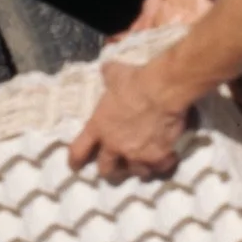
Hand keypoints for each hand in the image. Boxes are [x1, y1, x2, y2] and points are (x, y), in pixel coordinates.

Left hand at [68, 57, 190, 179]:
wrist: (162, 91)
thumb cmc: (135, 81)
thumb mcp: (116, 74)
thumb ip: (109, 75)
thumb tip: (107, 69)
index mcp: (99, 127)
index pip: (78, 151)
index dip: (75, 160)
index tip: (75, 166)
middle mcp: (115, 146)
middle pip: (106, 169)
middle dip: (109, 169)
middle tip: (114, 166)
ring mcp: (136, 155)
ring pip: (134, 172)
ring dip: (137, 168)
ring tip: (143, 162)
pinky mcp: (157, 158)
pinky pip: (159, 168)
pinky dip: (162, 163)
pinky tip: (167, 157)